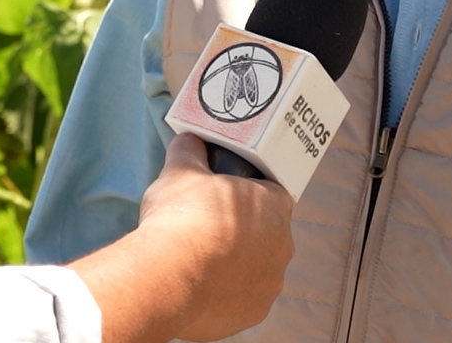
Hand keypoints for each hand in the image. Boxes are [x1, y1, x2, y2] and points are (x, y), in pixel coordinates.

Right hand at [70, 134, 295, 342]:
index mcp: (274, 206)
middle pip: (267, 232)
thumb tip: (189, 139)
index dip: (249, 192)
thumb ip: (190, 151)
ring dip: (237, 264)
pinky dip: (227, 293)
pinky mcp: (254, 313)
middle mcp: (282, 247)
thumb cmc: (180, 218)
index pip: (273, 192)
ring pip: (257, 268)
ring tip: (201, 259)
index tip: (226, 195)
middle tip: (208, 225)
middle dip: (243, 230)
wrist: (168, 277)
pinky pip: (243, 298)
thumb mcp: (179, 171)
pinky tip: (201, 285)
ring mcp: (270, 284)